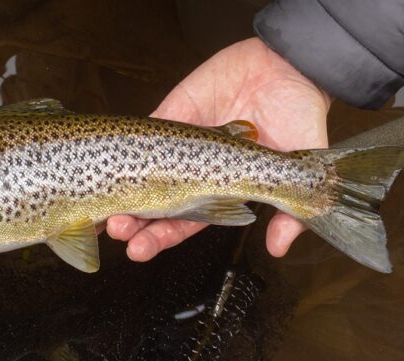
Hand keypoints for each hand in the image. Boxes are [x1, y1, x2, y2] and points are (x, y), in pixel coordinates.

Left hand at [106, 37, 331, 261]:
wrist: (290, 68)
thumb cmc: (297, 118)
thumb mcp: (297, 171)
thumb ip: (290, 213)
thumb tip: (278, 249)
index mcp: (219, 192)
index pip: (182, 224)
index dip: (160, 238)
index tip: (138, 251)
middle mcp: (192, 173)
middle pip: (153, 205)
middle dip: (132, 222)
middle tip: (117, 231)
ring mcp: (177, 145)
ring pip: (140, 173)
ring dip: (120, 190)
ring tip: (105, 207)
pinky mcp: (170, 115)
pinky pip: (144, 132)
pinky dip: (123, 147)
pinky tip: (105, 164)